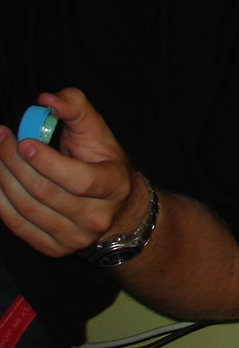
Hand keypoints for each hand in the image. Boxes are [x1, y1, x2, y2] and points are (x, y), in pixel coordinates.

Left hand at [0, 88, 147, 258]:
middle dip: (15, 164)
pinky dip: (0, 201)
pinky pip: (18, 226)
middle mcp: (97, 217)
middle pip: (46, 193)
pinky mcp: (54, 248)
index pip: (78, 180)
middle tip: (0, 139)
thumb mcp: (98, 131)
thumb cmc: (103, 161)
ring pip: (27, 210)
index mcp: (114, 186)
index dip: (47, 163)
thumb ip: (76, 107)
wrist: (119, 208)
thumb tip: (46, 99)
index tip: (24, 141)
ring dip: (3, 180)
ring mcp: (75, 237)